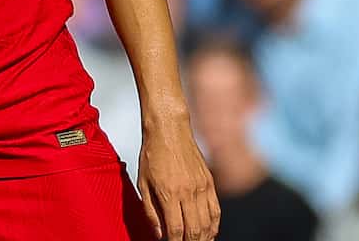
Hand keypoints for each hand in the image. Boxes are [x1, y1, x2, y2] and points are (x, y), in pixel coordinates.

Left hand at [137, 114, 219, 240]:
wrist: (169, 128)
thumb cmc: (152, 154)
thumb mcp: (143, 182)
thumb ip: (150, 210)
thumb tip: (158, 234)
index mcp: (168, 193)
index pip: (175, 230)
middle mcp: (188, 192)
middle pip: (194, 230)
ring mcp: (201, 187)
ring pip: (208, 223)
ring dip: (204, 238)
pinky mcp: (209, 182)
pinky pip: (216, 210)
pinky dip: (214, 225)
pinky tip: (209, 232)